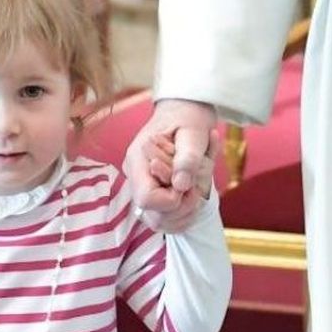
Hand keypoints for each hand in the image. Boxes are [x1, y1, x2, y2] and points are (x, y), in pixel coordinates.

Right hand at [124, 99, 217, 228]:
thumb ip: (188, 158)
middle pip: (151, 215)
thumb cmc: (188, 118)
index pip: (146, 198)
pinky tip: (191, 198)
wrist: (184, 110)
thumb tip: (181, 185)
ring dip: (182, 214)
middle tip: (196, 189)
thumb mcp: (193, 132)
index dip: (171, 200)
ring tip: (195, 192)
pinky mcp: (151, 192)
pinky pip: (163, 218)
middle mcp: (134, 175)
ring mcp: (142, 186)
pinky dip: (182, 216)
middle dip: (180, 208)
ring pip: (157, 221)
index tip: (188, 186)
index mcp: (138, 158)